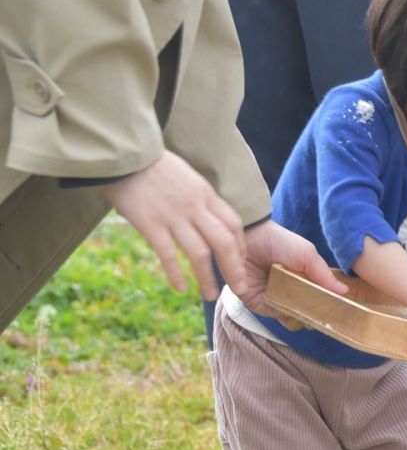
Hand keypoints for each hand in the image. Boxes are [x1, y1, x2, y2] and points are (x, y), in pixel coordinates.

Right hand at [101, 151, 244, 299]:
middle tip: (240, 289)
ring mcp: (173, 215)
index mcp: (206, 193)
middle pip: (224, 243)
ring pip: (200, 253)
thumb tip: (205, 220)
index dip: (241, 247)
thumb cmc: (152, 166)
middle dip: (235, 269)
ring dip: (207, 278)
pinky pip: (168, 254)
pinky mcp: (150, 223)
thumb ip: (198, 198)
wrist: (124, 154)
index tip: (240, 263)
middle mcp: (195, 206)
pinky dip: (176, 273)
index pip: (233, 224)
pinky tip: (181, 288)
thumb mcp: (187, 177)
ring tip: (210, 295)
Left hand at [237, 219, 347, 313]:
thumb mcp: (306, 254)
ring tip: (308, 311)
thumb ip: (324, 274)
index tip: (342, 311)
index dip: (331, 305)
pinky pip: (276, 315)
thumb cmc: (279, 242)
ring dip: (302, 317)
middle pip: (309, 311)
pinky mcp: (259, 304)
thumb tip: (345, 293)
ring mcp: (276, 298)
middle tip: (326, 316)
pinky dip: (284, 314)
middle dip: (318, 315)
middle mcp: (292, 291)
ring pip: (293, 316)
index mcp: (305, 279)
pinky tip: (292, 308)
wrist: (248, 238)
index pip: (321, 297)